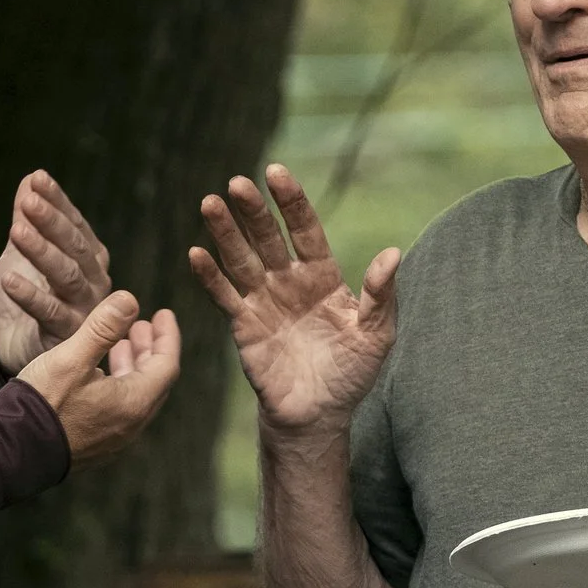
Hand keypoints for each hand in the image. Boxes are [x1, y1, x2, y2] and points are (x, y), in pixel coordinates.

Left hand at [0, 170, 112, 372]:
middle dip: (51, 223)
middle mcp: (94, 281)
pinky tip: (8, 280)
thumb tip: (31, 179)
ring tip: (16, 231)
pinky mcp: (69, 337)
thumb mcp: (20, 254)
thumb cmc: (22, 298)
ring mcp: (85, 310)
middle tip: (28, 203)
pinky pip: (51, 313)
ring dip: (42, 252)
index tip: (37, 179)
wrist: (9, 347)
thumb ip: (28, 219)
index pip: (75, 224)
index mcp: (88, 258)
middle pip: (75, 248)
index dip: (58, 202)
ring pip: (67, 276)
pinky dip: (30, 296)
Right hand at [13, 291, 181, 465]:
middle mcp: (131, 424)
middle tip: (141, 325)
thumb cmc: (43, 403)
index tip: (163, 314)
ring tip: (120, 343)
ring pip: (135, 395)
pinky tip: (98, 373)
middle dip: (150, 349)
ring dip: (132, 366)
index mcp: (133, 403)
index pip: (166, 365)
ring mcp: (115, 438)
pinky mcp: (97, 444)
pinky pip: (119, 409)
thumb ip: (103, 328)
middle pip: (154, 381)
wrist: (13, 450)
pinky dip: (118, 384)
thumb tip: (129, 300)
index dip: (167, 336)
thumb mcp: (72, 358)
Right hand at [190, 163, 398, 435]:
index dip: (291, 202)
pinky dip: (210, 276)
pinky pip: (224, 295)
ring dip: (224, 232)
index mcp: (322, 276)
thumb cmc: (351, 373)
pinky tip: (196, 254)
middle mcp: (289, 281)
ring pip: (241, 259)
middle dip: (253, 211)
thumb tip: (391, 254)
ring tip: (210, 203)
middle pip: (267, 238)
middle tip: (237, 183)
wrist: (319, 415)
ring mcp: (263, 301)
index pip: (305, 230)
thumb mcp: (376, 335)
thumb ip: (380, 295)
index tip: (276, 173)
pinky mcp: (243, 325)